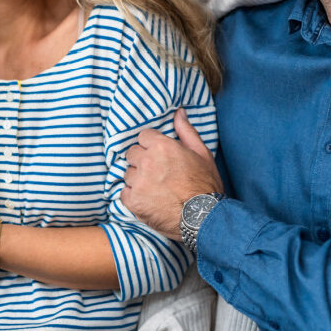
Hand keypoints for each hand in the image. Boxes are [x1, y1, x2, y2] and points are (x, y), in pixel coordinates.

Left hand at [122, 109, 222, 239]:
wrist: (203, 218)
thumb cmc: (206, 185)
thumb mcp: (201, 153)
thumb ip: (186, 131)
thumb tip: (178, 112)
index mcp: (162, 147)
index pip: (143, 137)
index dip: (152, 146)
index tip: (160, 156)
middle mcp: (147, 162)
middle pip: (132, 153)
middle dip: (142, 161)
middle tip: (158, 173)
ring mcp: (138, 182)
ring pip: (128, 173)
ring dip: (138, 179)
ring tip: (155, 189)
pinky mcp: (133, 201)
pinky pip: (124, 192)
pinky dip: (133, 196)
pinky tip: (149, 200)